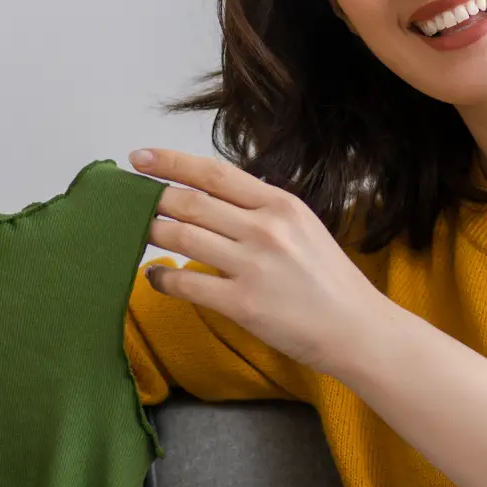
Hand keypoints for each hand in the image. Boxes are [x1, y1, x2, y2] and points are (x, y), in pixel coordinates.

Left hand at [130, 149, 394, 377]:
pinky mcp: (243, 304)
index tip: (139, 157)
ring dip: (151, 233)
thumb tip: (212, 198)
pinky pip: (185, 283)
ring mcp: (253, 266)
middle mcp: (265, 229)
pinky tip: (154, 276)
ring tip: (137, 234)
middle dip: (151, 199)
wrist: (358, 329)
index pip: (213, 172)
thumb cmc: (330, 282)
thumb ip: (262, 210)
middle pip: (190, 202)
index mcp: (281, 204)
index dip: (170, 161)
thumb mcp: (303, 227)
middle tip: (129, 201)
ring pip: (181, 237)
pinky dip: (161, 278)